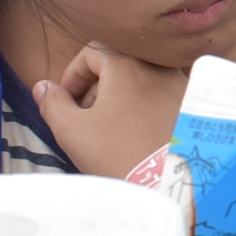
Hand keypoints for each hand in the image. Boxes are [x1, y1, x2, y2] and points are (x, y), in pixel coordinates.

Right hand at [34, 42, 188, 177]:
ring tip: (111, 127)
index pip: (91, 52)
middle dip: (95, 86)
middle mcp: (157, 66)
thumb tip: (43, 86)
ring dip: (119, 95)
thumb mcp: (71, 130)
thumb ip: (52, 103)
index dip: (73, 75)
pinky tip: (137, 132)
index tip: (67, 102)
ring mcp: (180, 84)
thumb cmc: (117, 155)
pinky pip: (161, 93)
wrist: (167, 183)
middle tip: (86, 117)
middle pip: (117, 63)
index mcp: (127, 64)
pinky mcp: (192, 104)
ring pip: (140, 78)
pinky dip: (144, 104)